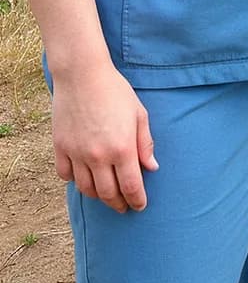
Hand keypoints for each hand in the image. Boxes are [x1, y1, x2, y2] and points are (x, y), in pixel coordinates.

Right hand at [50, 62, 156, 211]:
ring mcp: (77, 153)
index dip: (137, 200)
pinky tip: (83, 178)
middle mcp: (98, 156)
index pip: (131, 186)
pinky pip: (65, 175)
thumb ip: (145, 143)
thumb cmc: (115, 91)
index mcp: (122, 148)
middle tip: (124, 207)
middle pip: (108, 193)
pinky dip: (75, 181)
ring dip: (98, 196)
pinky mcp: (60, 147)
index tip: (140, 206)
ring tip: (106, 195)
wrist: (83, 75)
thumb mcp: (139, 114)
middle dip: (118, 204)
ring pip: (86, 188)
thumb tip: (152, 167)